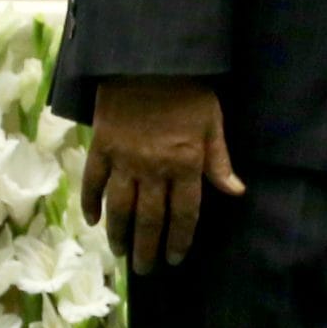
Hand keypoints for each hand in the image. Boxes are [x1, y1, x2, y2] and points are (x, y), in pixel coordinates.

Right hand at [82, 78, 244, 273]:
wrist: (149, 58)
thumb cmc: (188, 88)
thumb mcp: (213, 121)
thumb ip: (220, 160)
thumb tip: (236, 192)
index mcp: (185, 163)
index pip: (184, 213)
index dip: (180, 239)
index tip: (175, 258)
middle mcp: (154, 168)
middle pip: (150, 218)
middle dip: (148, 248)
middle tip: (145, 269)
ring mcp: (124, 159)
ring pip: (119, 207)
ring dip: (119, 233)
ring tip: (120, 252)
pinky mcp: (102, 146)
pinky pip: (93, 181)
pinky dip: (90, 202)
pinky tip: (91, 220)